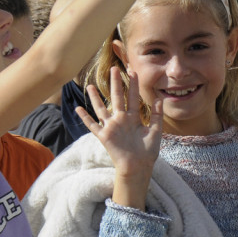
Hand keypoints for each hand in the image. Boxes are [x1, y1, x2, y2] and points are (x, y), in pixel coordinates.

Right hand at [77, 67, 161, 208]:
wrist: (139, 167)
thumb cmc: (148, 151)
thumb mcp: (155, 131)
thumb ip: (157, 115)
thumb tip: (159, 98)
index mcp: (134, 118)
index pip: (133, 97)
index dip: (133, 85)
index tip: (132, 71)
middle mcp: (121, 120)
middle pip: (118, 98)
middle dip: (116, 83)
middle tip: (114, 69)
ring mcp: (112, 127)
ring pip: (102, 108)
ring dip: (97, 97)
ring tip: (91, 85)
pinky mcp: (105, 136)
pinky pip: (93, 125)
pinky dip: (85, 118)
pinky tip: (78, 109)